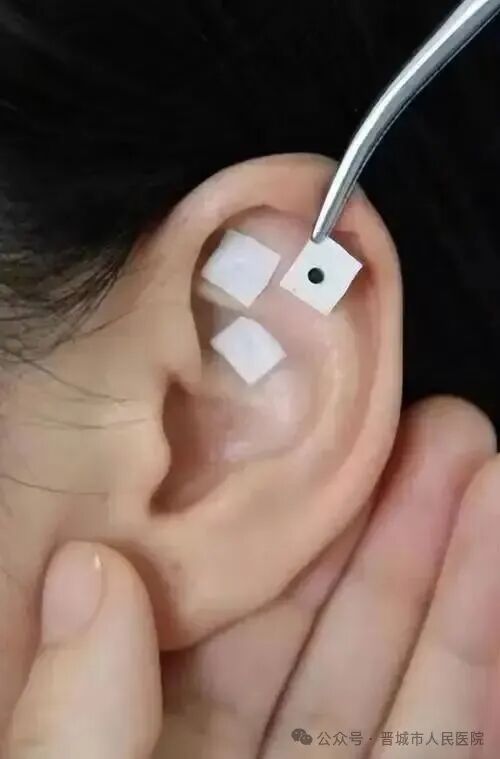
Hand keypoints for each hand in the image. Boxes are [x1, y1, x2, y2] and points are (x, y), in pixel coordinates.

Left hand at [2, 398, 495, 758]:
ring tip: (468, 453)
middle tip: (412, 417)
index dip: (254, 530)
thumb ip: (73, 719)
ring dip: (440, 559)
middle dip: (372, 519)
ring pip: (393, 666)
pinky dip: (478, 644)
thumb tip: (89, 572)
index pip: (203, 621)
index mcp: (145, 749)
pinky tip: (494, 545)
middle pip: (316, 629)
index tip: (290, 440)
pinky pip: (454, 735)